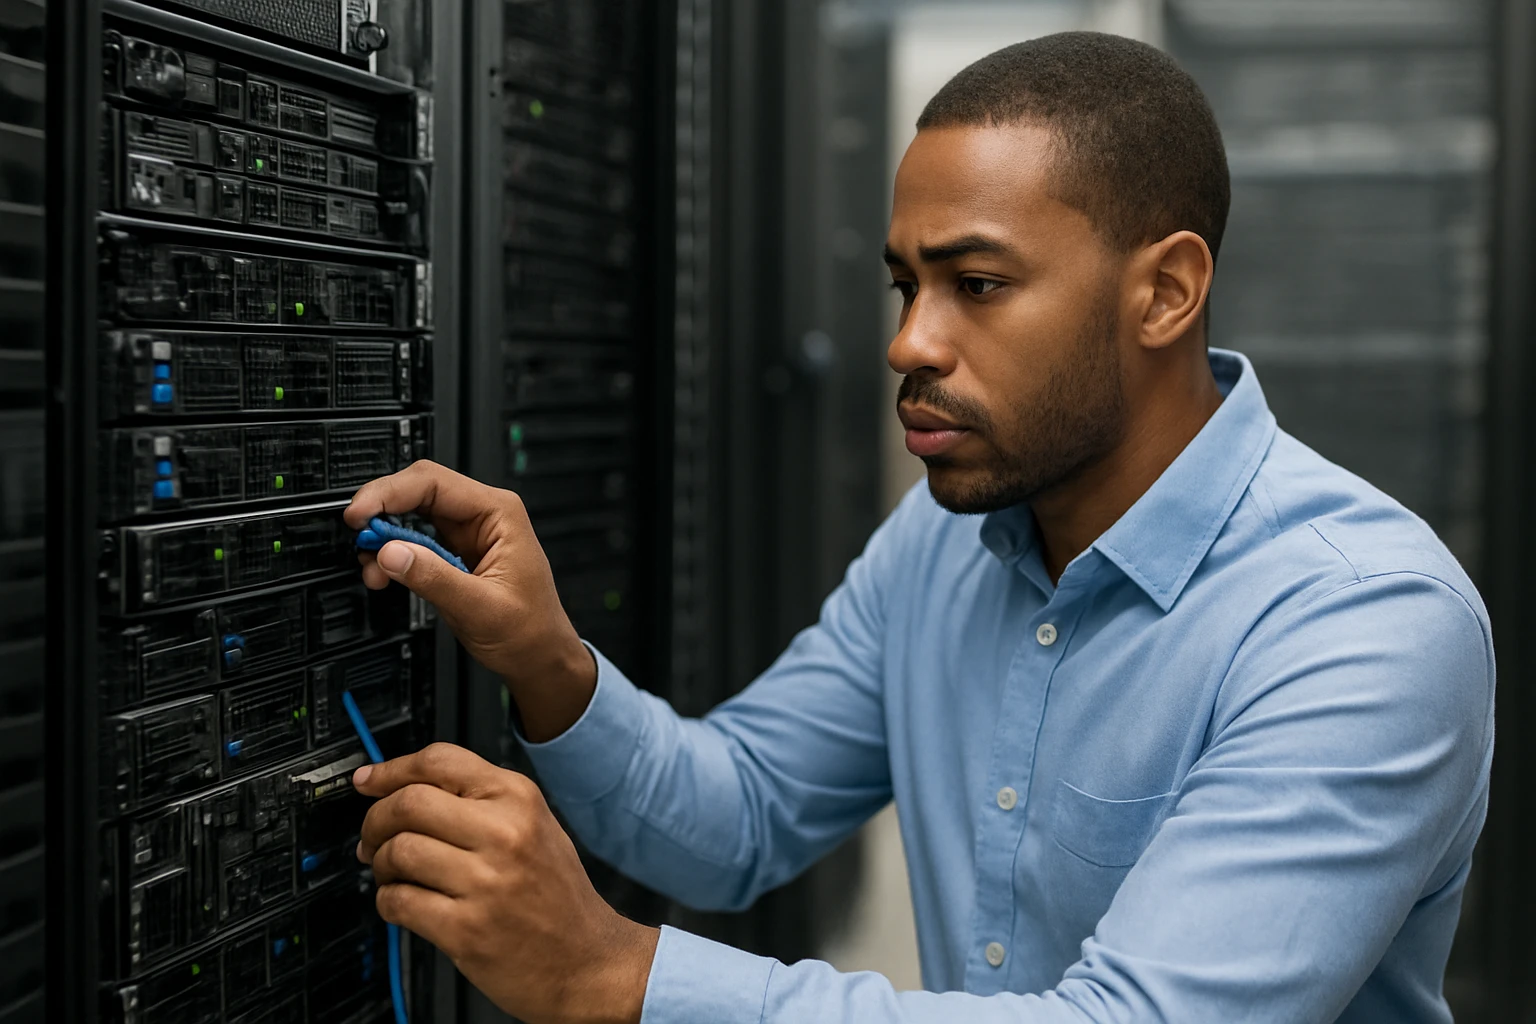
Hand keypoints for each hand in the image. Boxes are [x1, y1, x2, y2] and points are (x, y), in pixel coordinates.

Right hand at [345, 460, 595, 740]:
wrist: (540, 657)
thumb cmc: (529, 631)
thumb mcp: (479, 607)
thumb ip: (433, 578)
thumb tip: (391, 553)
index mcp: (499, 513)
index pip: (433, 482)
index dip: (389, 492)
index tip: (360, 514)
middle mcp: (483, 515)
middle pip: (417, 491)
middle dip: (382, 511)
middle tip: (357, 535)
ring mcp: (466, 533)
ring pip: (411, 515)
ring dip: (384, 536)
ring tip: (371, 565)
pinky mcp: (453, 552)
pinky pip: (414, 540)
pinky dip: (393, 554)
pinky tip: (383, 572)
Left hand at [355, 743, 658, 1023]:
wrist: (588, 962)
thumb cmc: (558, 897)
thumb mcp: (535, 827)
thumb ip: (479, 801)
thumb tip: (404, 788)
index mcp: (519, 799)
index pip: (439, 762)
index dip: (391, 769)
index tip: (367, 780)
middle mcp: (504, 834)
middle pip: (408, 802)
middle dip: (375, 819)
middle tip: (373, 837)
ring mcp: (486, 882)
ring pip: (397, 851)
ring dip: (379, 864)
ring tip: (392, 874)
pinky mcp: (466, 929)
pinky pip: (398, 902)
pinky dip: (388, 901)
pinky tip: (403, 902)